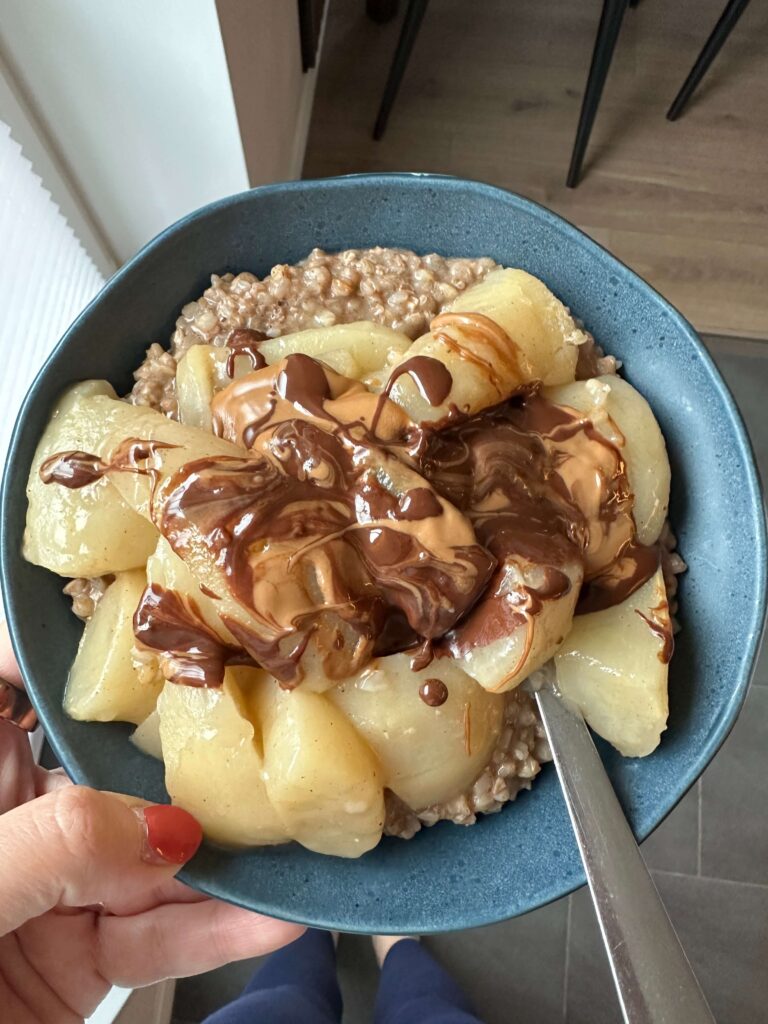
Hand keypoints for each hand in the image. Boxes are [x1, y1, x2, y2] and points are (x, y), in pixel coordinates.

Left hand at [0, 622, 303, 1022]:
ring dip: (218, 856)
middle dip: (178, 755)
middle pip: (104, 766)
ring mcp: (52, 889)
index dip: (62, 641)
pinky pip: (156, 936)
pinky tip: (267, 919)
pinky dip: (214, 933)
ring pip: (145, 855)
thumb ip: (54, 848)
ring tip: (284, 839)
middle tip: (250, 726)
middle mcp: (10, 821)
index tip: (145, 615)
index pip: (7, 683)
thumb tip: (164, 830)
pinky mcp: (82, 956)